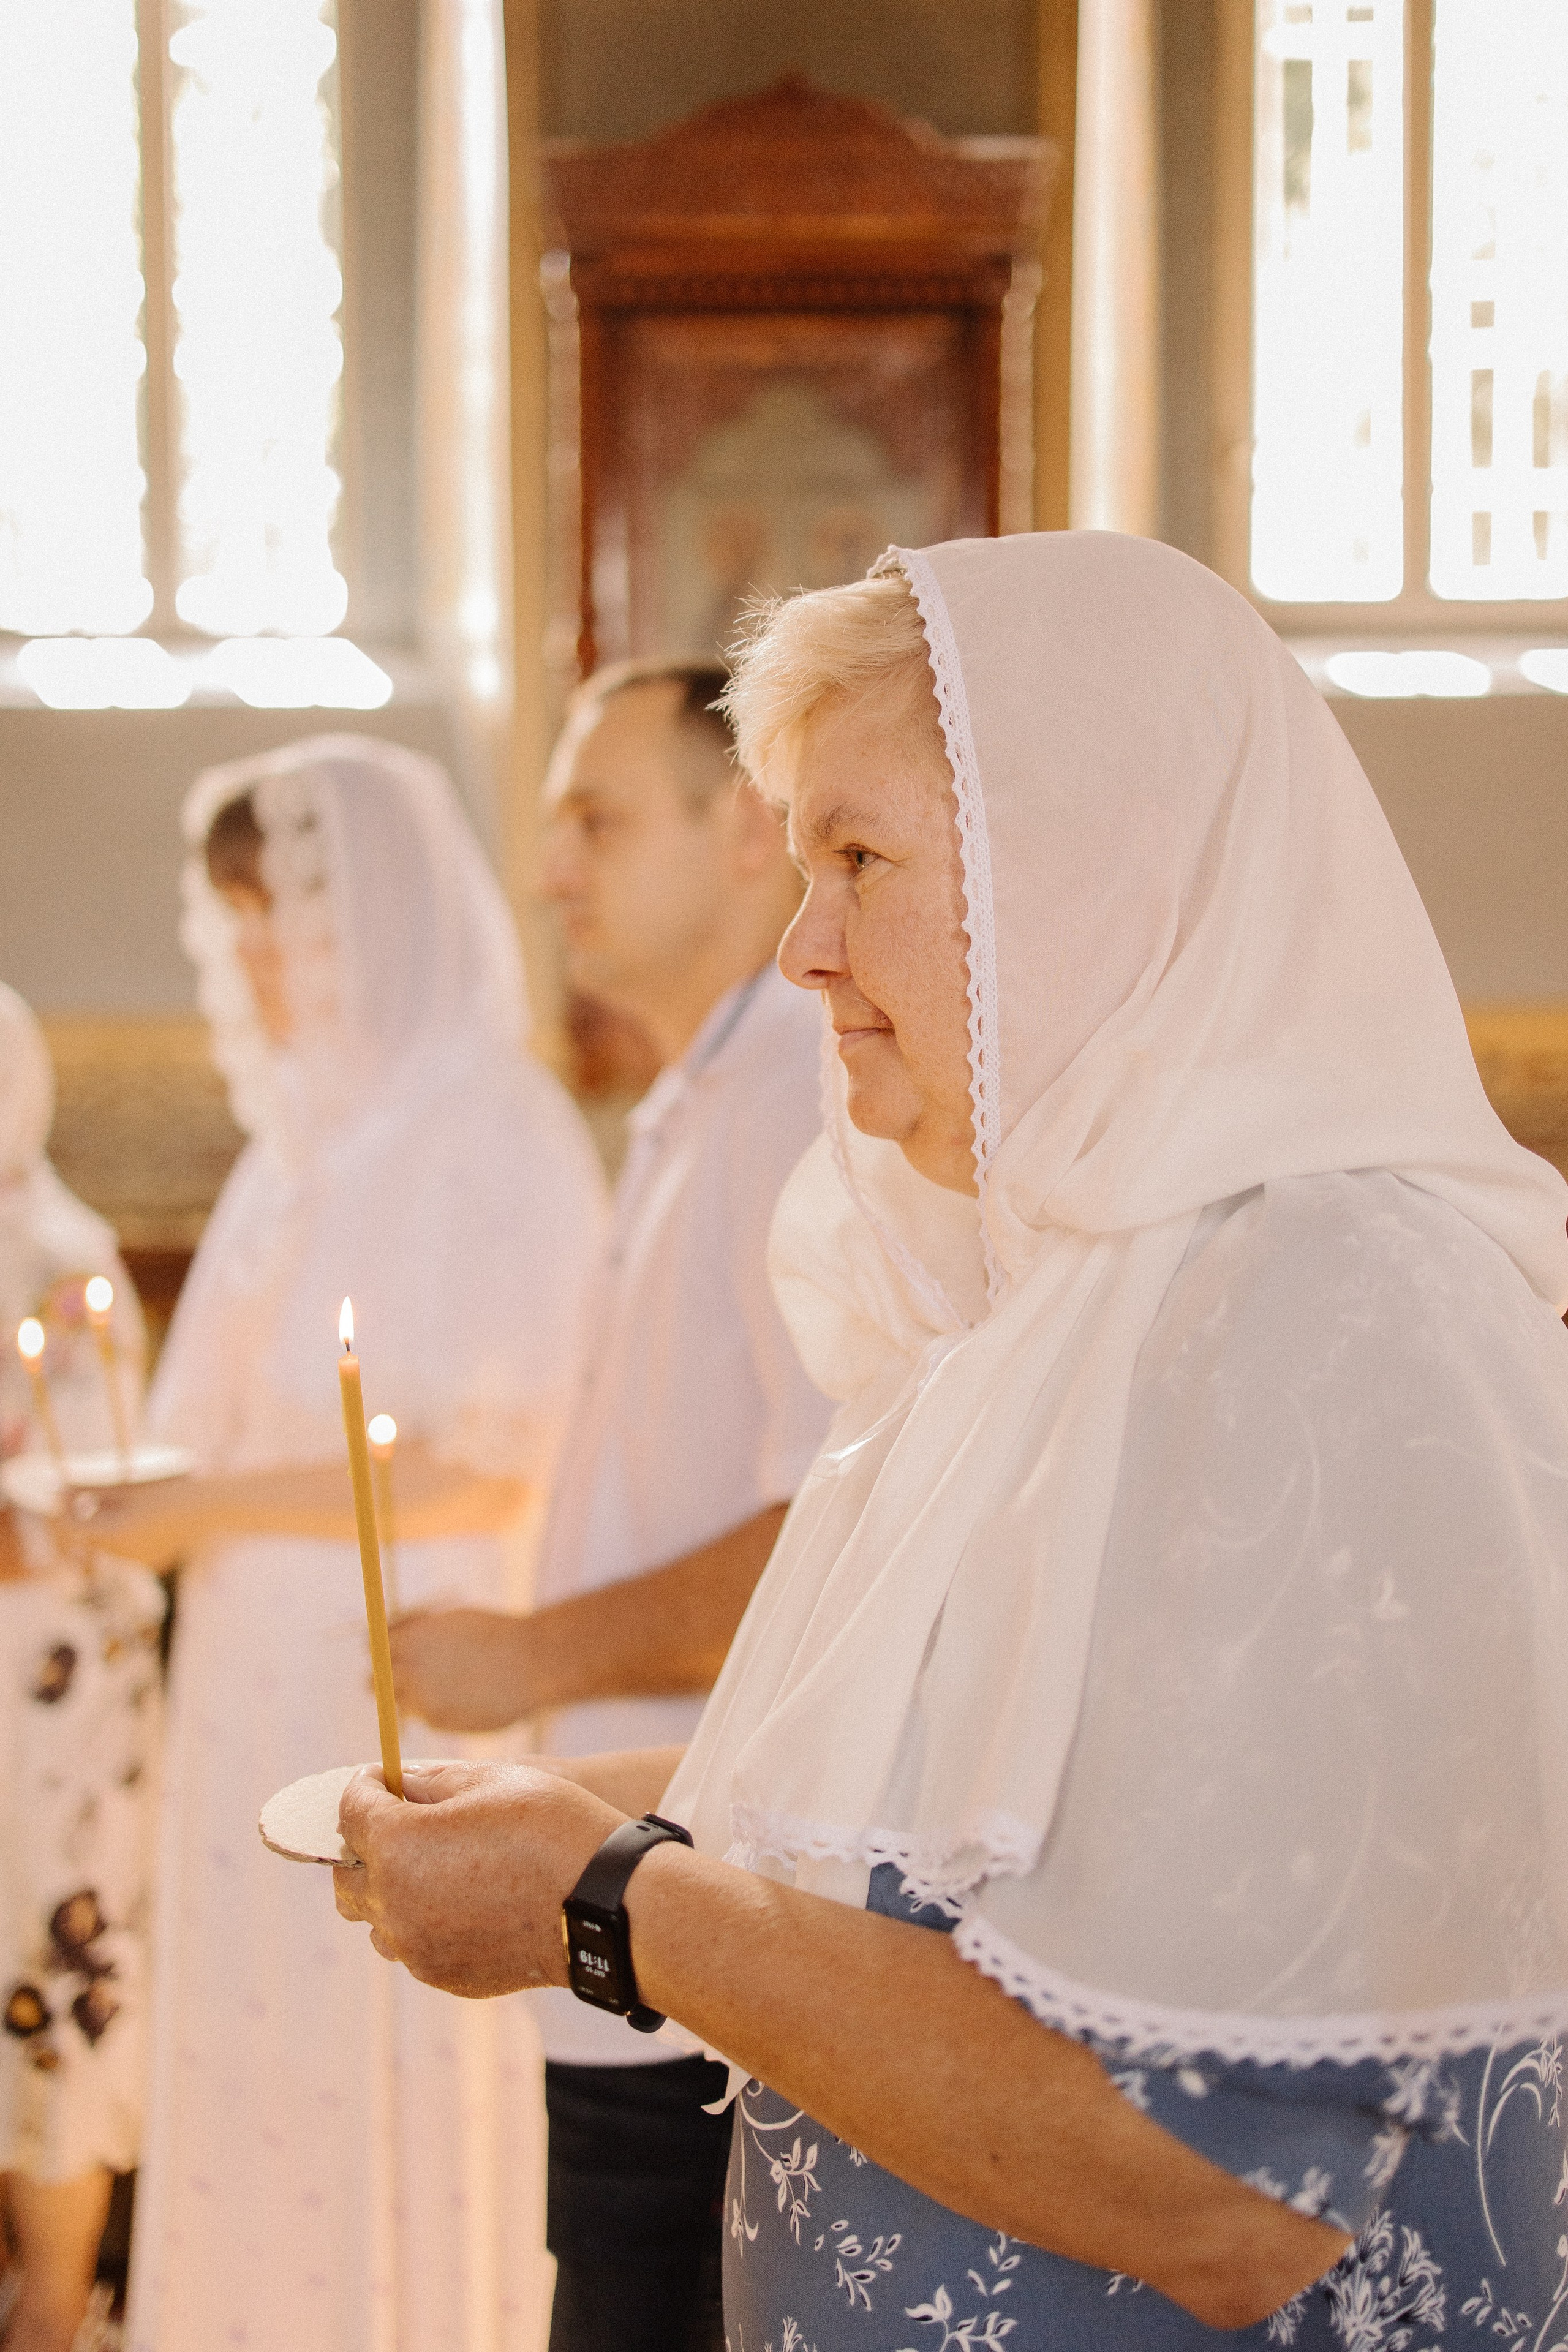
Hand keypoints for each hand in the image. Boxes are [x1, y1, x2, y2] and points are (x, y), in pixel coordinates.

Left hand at [72, 1476, 201, 1566]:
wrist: (212, 1511)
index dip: (62, 1511)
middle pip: (89, 1537)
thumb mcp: (128, 1489)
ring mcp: (138, 1563)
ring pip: (108, 1545)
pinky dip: (127, 1536)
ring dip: (106, 1527)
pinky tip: (146, 1520)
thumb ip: (91, 1491)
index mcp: (115, 1533)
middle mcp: (123, 1555)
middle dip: (84, 1518)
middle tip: (87, 1496)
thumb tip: (59, 1492)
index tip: (61, 1494)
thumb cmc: (170, 1492)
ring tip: (125, 1505)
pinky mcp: (151, 1565)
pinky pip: (128, 1551)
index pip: (72, 1527)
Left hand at [333, 1759, 624, 1995]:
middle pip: (346, 1875)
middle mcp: (392, 1903)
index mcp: (397, 1846)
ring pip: (375, 1918)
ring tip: (432, 1864)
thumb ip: (432, 1781)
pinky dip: (421, 1920)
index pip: (350, 1811)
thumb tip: (401, 1786)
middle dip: (363, 1844)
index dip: (364, 1786)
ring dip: (388, 1888)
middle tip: (397, 1821)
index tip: (381, 1778)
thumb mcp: (491, 1781)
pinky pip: (412, 1945)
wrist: (603, 1903)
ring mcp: (416, 1947)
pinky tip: (462, 1899)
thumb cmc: (550, 1828)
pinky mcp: (443, 1975)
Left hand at [388, 1608, 536, 1730]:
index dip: (386, 1650)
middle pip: (376, 1681)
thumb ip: (417, 1632)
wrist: (531, 1662)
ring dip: (414, 1698)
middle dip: (389, 1680)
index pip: (374, 1646)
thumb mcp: (449, 1620)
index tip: (397, 1653)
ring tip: (448, 1687)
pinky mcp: (437, 1721)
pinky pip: (426, 1717)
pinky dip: (438, 1711)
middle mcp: (408, 1670)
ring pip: (399, 1704)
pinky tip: (465, 1699)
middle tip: (414, 1677)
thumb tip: (391, 1639)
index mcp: (410, 1639)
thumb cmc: (494, 1635)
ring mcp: (421, 1699)